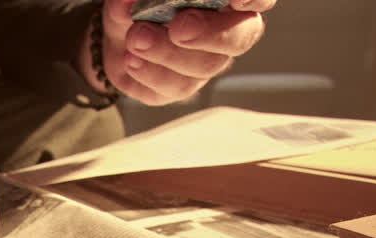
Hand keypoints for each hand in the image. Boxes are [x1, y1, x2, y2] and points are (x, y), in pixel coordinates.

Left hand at [95, 0, 274, 105]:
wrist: (118, 38)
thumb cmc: (139, 7)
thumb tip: (126, 4)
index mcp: (224, 4)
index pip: (258, 1)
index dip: (254, 0)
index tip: (239, 0)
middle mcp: (224, 33)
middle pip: (238, 38)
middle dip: (209, 34)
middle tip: (179, 28)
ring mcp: (204, 64)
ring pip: (203, 67)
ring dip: (167, 54)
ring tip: (135, 39)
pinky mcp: (179, 88)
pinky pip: (173, 90)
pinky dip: (149, 74)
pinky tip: (131, 60)